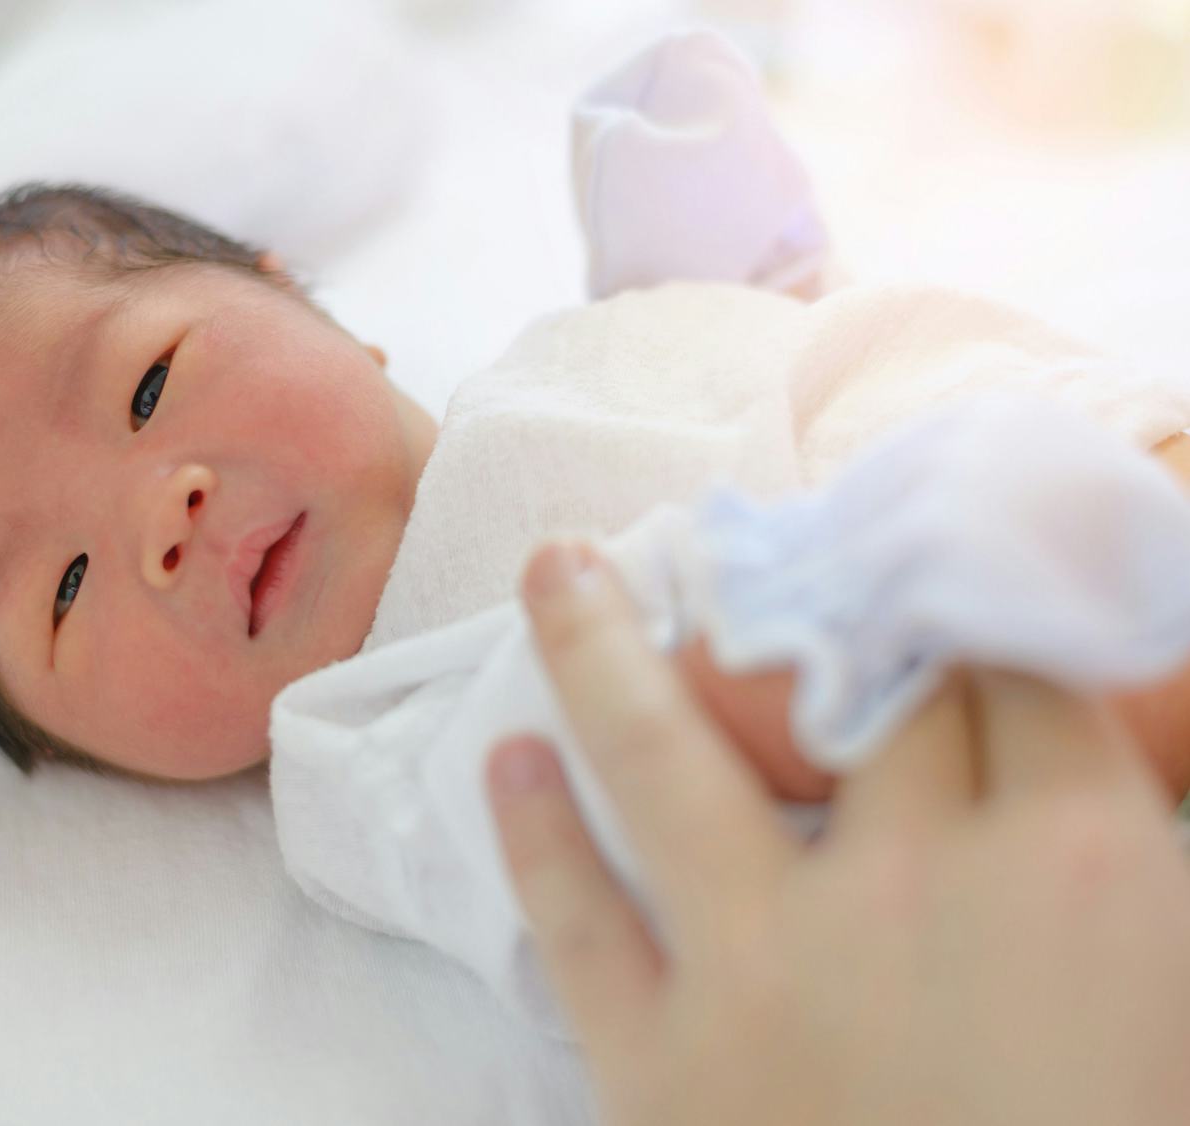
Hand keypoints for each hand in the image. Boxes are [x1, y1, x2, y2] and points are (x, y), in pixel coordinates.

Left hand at [488, 539, 1189, 1125]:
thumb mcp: (1181, 1015)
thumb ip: (1137, 892)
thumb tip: (1087, 802)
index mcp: (1082, 866)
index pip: (1007, 672)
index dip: (960, 605)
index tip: (917, 565)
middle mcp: (912, 883)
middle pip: (849, 691)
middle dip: (805, 608)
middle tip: (745, 547)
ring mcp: (769, 962)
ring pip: (663, 756)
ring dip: (597, 649)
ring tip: (554, 568)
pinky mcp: (662, 1059)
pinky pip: (579, 920)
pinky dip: (534, 837)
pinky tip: (504, 760)